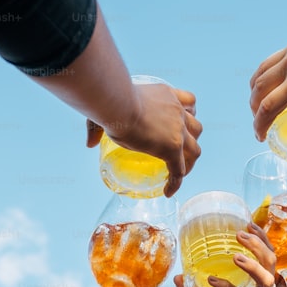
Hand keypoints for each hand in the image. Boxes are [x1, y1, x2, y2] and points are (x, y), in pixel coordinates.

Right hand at [87, 83, 202, 196]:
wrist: (118, 105)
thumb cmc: (110, 102)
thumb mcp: (108, 107)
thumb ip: (97, 126)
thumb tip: (90, 143)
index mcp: (167, 95)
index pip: (189, 102)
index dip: (188, 115)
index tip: (181, 125)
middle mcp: (177, 110)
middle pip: (196, 127)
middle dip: (192, 138)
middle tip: (181, 149)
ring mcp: (178, 130)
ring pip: (195, 149)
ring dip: (190, 161)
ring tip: (179, 171)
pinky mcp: (173, 147)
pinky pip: (180, 170)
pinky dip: (176, 182)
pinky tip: (168, 191)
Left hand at [174, 225, 276, 286]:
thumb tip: (177, 275)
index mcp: (257, 285)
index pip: (267, 256)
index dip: (261, 238)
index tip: (249, 222)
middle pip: (271, 262)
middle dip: (258, 244)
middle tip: (239, 233)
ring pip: (265, 280)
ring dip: (252, 264)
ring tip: (235, 255)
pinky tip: (212, 280)